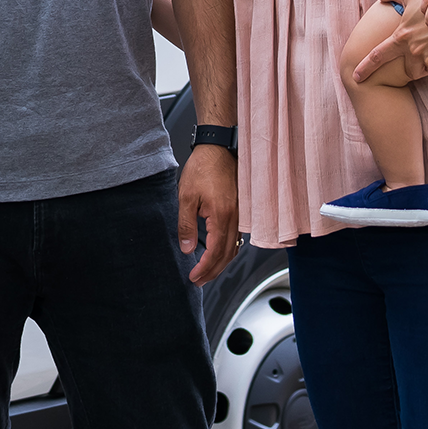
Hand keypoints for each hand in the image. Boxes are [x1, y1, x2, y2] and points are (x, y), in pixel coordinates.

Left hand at [178, 143, 240, 286]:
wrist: (218, 148)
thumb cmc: (203, 167)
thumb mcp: (186, 196)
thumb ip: (186, 225)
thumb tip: (187, 249)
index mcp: (222, 215)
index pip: (216, 252)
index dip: (205, 268)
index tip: (194, 277)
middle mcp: (236, 218)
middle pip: (228, 255)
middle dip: (213, 271)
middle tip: (199, 280)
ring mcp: (241, 214)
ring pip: (235, 248)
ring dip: (222, 263)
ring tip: (207, 271)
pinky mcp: (241, 210)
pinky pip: (237, 237)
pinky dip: (229, 250)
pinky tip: (220, 252)